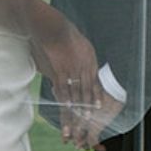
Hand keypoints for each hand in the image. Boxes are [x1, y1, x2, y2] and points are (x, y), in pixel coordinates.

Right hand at [34, 22, 112, 150]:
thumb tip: (84, 66)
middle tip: (88, 122)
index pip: (94, 84)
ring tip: (78, 123)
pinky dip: (65, 101)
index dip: (95, 98)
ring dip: (77, 110)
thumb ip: (83, 57)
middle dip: (87, 109)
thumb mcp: (80, 44)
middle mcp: (84, 68)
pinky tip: (67, 110)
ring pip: (76, 94)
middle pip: (86, 93)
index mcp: (90, 61)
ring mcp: (72, 70)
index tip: (97, 109)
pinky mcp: (60, 71)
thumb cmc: (64, 33)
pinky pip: (63, 90)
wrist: (53, 27)